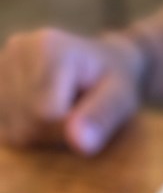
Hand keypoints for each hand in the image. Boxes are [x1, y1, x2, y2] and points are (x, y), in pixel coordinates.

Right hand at [0, 28, 146, 153]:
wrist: (101, 61)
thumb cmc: (115, 82)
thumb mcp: (122, 99)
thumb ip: (102, 118)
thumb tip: (79, 143)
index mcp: (49, 48)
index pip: (44, 115)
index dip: (67, 132)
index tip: (88, 123)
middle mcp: (18, 50)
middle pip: (25, 123)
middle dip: (53, 134)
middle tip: (77, 118)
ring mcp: (1, 63)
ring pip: (12, 129)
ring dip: (40, 134)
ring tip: (62, 114)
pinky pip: (4, 126)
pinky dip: (26, 130)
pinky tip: (43, 116)